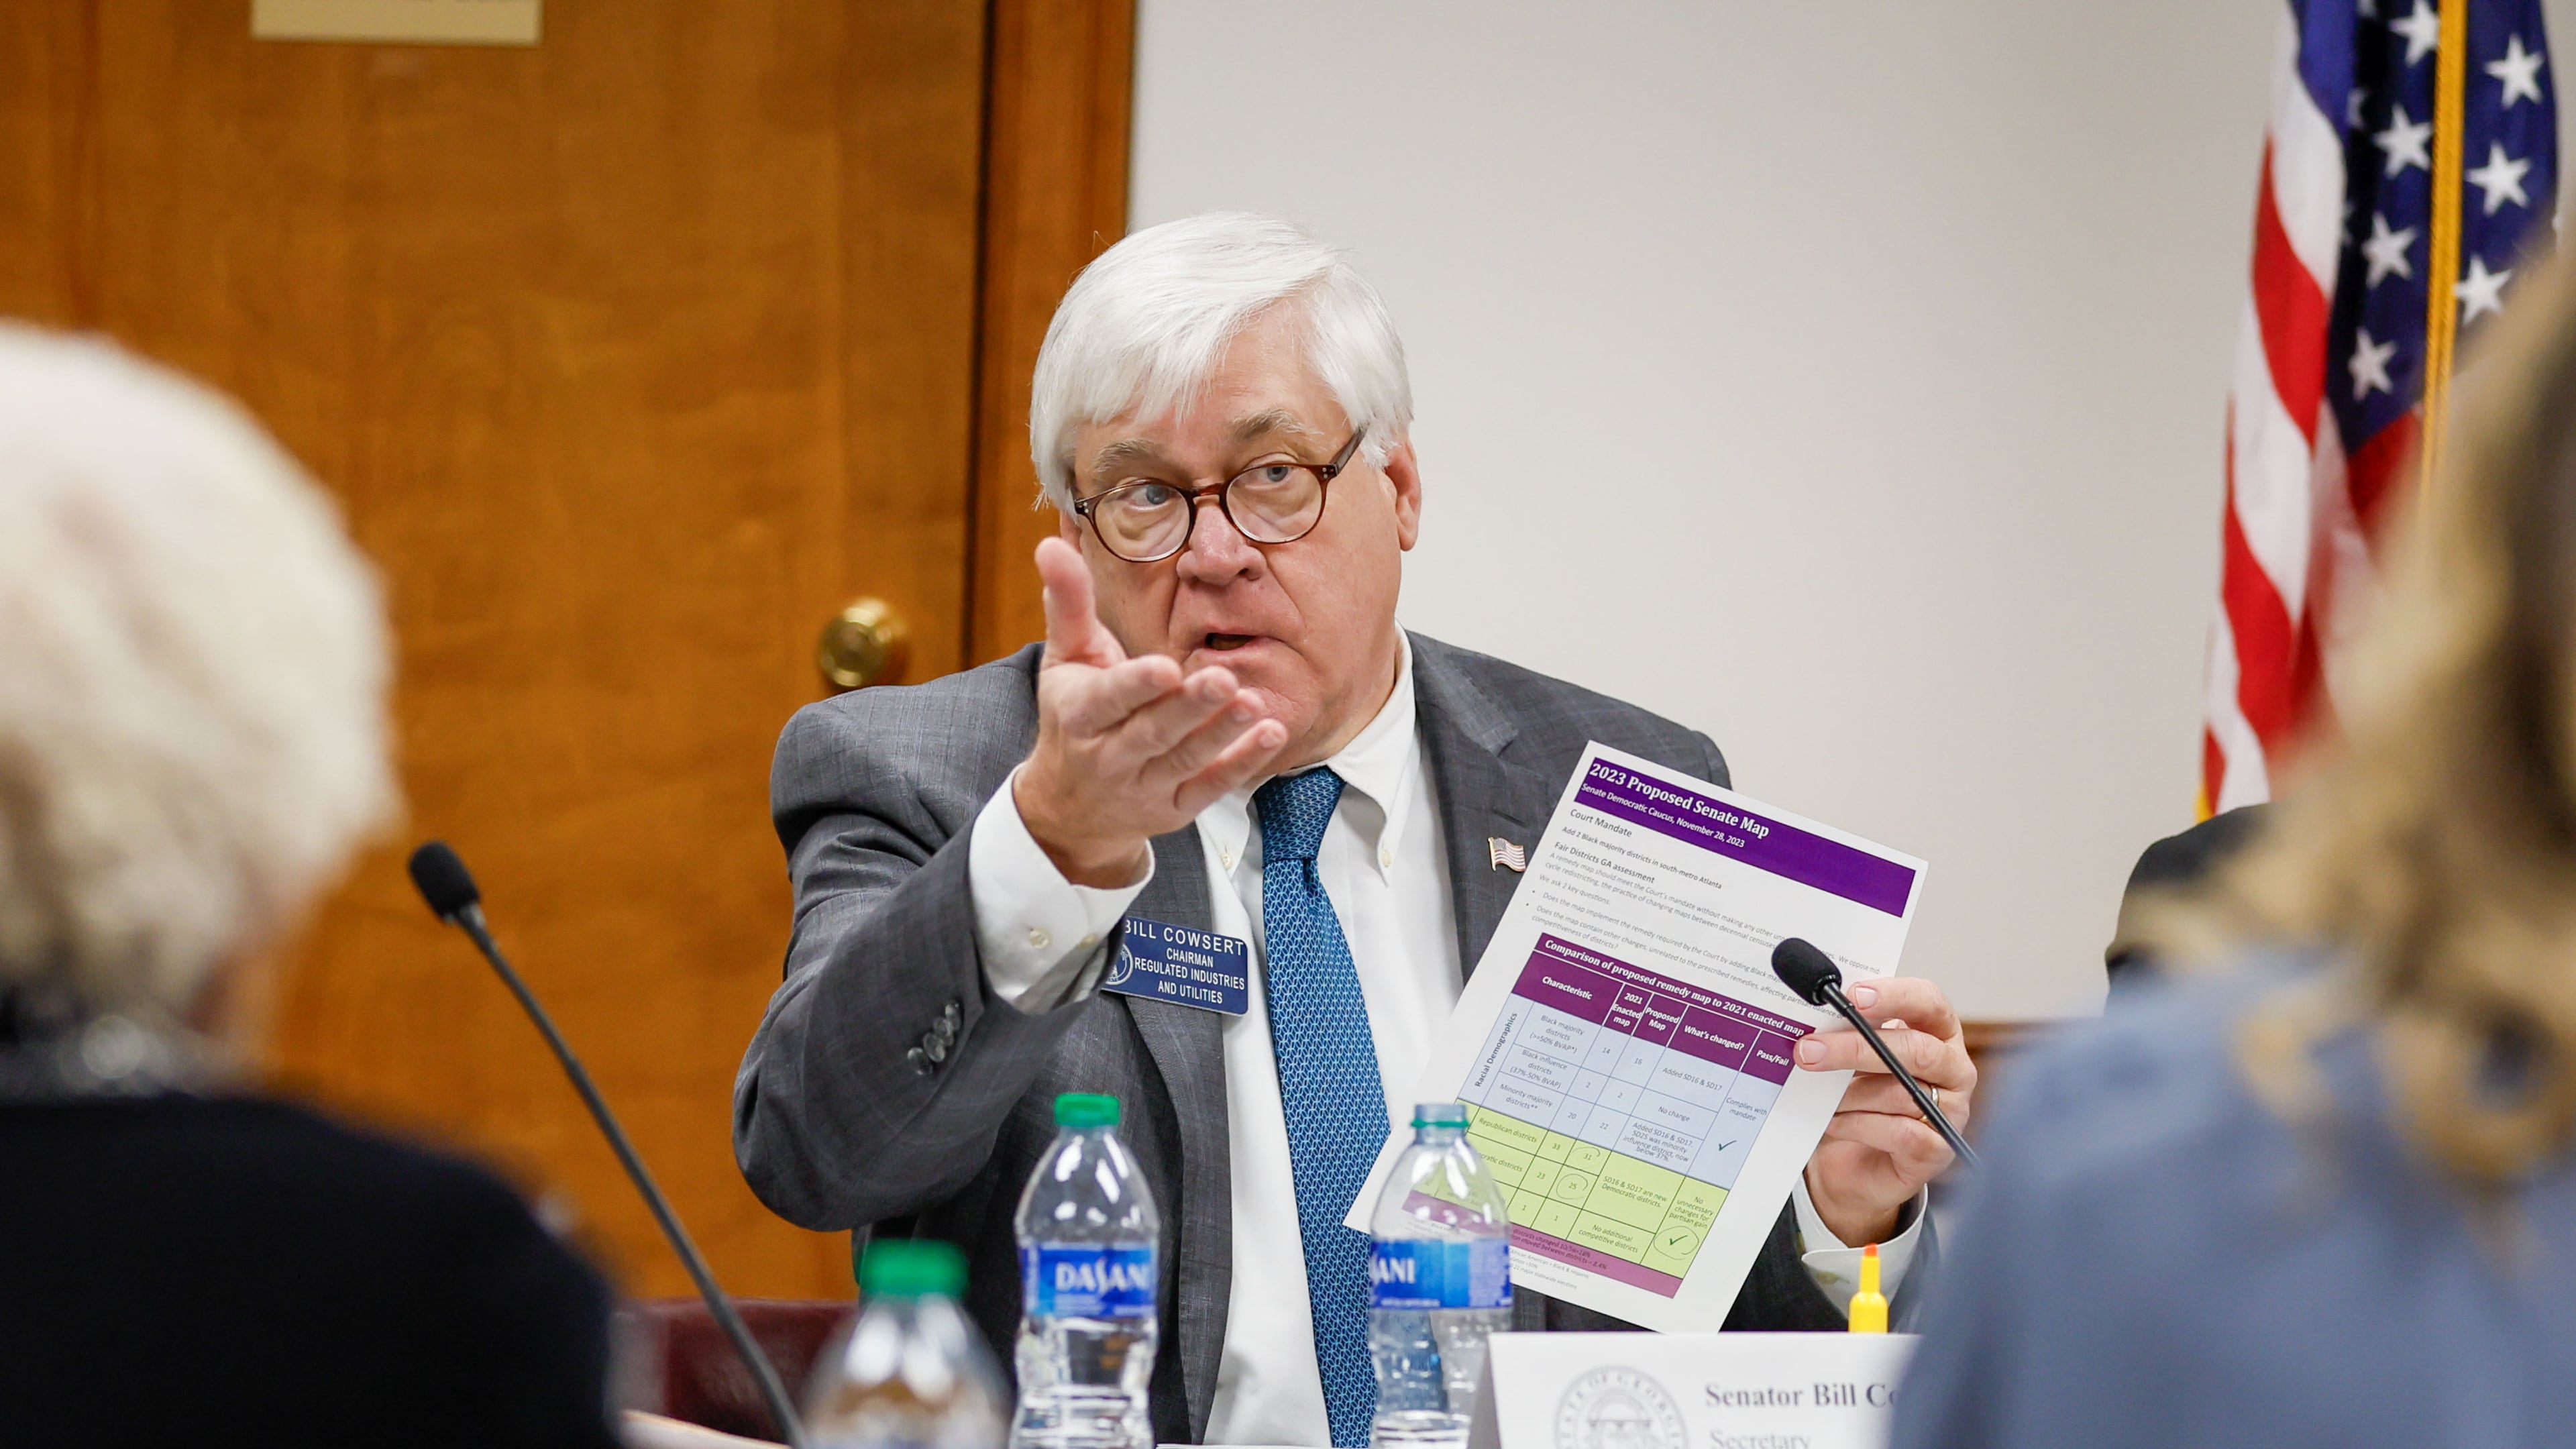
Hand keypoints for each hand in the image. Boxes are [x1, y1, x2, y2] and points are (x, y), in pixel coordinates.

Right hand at [1014, 537, 1288, 885]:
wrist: (1069, 805)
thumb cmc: (1073, 714)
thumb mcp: (1064, 657)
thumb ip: (1068, 601)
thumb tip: (1052, 543)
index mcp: (1080, 714)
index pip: (1108, 699)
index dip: (1136, 685)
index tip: (1165, 668)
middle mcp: (1109, 756)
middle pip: (1152, 731)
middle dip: (1187, 708)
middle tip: (1223, 679)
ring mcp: (1144, 785)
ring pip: (1184, 759)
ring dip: (1219, 732)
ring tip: (1252, 702)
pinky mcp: (1175, 807)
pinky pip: (1210, 786)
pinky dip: (1240, 763)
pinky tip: (1270, 733)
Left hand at [1792, 976, 1974, 1246]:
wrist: (1857, 1165)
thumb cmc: (1859, 1099)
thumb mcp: (1853, 1061)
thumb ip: (1847, 1035)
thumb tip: (1816, 1021)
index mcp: (1938, 1033)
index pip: (1929, 1002)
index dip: (1895, 996)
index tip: (1853, 997)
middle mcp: (1953, 1070)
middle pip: (1916, 1049)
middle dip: (1856, 1048)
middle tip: (1809, 1050)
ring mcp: (1952, 1112)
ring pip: (1902, 1093)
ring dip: (1850, 1094)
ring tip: (1818, 1096)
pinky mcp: (1937, 1151)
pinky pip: (1899, 1132)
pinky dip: (1858, 1125)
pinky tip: (1833, 1123)